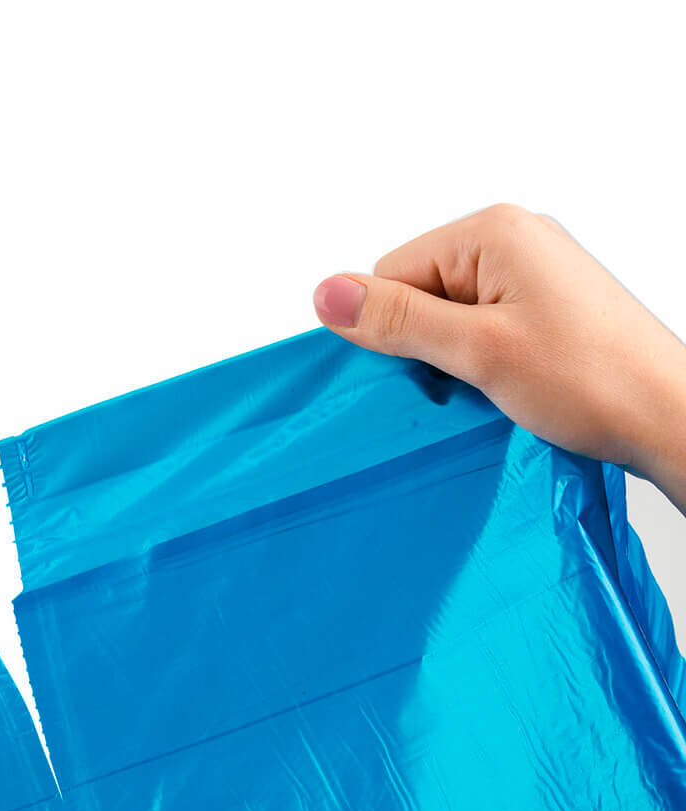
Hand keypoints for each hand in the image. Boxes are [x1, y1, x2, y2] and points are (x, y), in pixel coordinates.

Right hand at [312, 203, 685, 510]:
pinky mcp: (546, 301)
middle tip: (471, 379)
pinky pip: (480, 323)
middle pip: (417, 291)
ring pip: (447, 313)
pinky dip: (480, 359)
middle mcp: (513, 237)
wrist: (667, 415)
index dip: (395, 330)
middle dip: (426, 344)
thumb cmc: (588, 381)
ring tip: (497, 383)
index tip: (435, 368)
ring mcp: (533, 269)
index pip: (391, 273)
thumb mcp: (476, 352)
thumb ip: (397, 321)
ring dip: (454, 356)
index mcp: (493, 230)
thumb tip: (323, 293)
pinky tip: (509, 381)